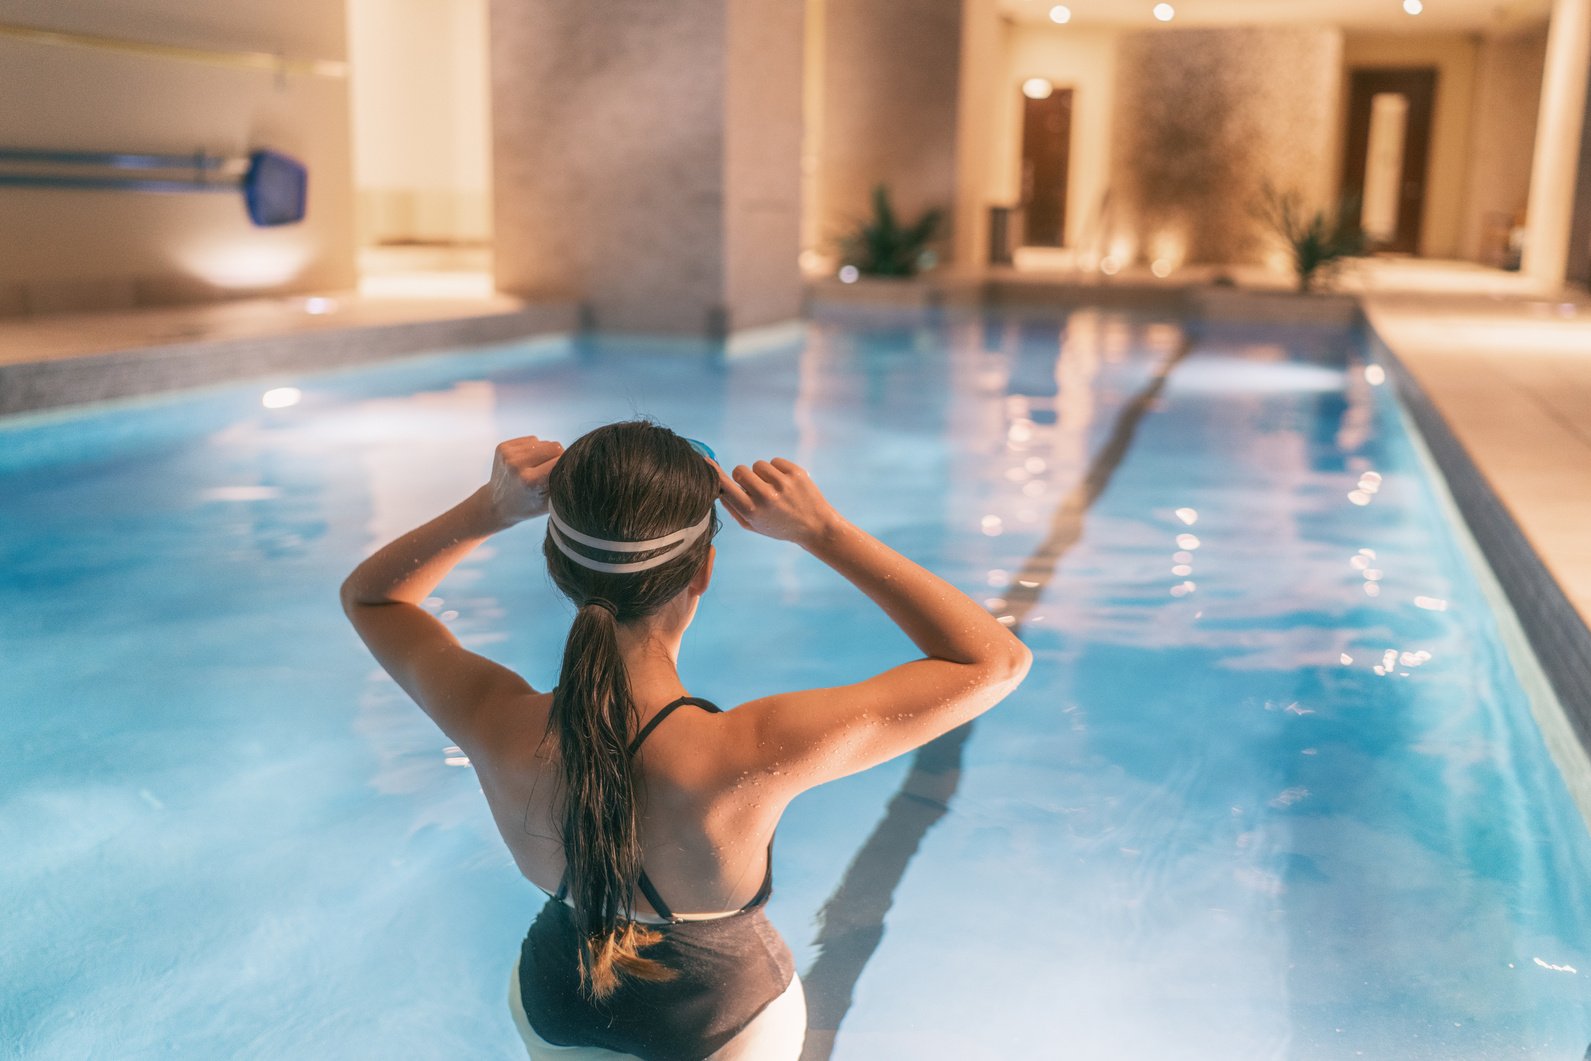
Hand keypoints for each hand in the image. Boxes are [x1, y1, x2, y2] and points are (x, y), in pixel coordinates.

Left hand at [486, 436, 561, 526]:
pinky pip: (531, 440)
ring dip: (544, 453)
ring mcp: (508, 455)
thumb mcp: (551, 502)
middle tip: (551, 470)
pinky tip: (527, 463)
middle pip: (554, 446)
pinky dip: (533, 449)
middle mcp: (518, 465)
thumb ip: (563, 482)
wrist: (496, 504)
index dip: (567, 463)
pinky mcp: (503, 447)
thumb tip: (577, 463)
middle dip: (557, 456)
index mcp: (531, 481)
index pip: (561, 458)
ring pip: (542, 442)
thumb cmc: (528, 506)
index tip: (566, 471)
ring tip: (537, 468)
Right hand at [715, 458, 842, 545]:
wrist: (816, 526)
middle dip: (744, 477)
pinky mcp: (796, 472)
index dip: (715, 473)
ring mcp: (782, 483)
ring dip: (762, 474)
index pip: (726, 486)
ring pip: (758, 465)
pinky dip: (777, 470)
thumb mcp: (753, 525)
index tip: (706, 462)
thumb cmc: (780, 526)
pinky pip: (775, 461)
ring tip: (774, 489)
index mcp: (752, 511)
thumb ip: (733, 507)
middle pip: (741, 470)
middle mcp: (766, 496)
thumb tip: (718, 487)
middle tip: (755, 488)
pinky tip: (785, 484)